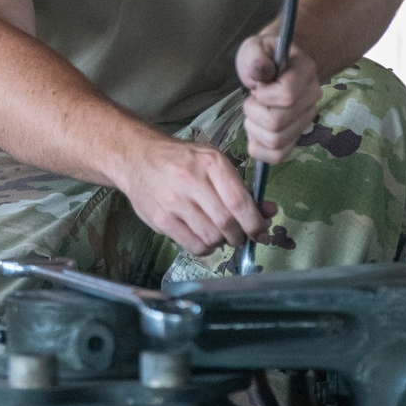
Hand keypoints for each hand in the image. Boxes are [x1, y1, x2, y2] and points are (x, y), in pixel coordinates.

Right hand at [116, 136, 273, 256]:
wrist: (137, 157)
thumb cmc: (181, 160)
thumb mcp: (213, 162)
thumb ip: (241, 188)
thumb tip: (269, 212)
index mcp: (211, 162)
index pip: (239, 201)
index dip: (255, 222)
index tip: (260, 231)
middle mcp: (192, 180)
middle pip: (227, 223)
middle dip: (240, 235)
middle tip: (240, 235)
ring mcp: (174, 201)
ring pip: (211, 237)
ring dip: (222, 242)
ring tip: (219, 235)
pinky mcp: (161, 219)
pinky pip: (193, 245)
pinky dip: (205, 247)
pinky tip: (204, 237)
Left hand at [235, 32, 321, 163]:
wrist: (273, 64)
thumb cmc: (264, 55)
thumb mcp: (255, 48)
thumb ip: (256, 56)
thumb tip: (261, 70)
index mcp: (306, 72)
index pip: (286, 96)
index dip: (264, 95)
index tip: (258, 86)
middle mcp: (312, 98)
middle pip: (278, 123)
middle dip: (253, 112)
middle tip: (253, 99)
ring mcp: (306, 120)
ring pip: (276, 142)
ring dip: (254, 129)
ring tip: (255, 112)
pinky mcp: (296, 137)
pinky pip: (277, 157)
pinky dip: (259, 147)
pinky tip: (256, 129)